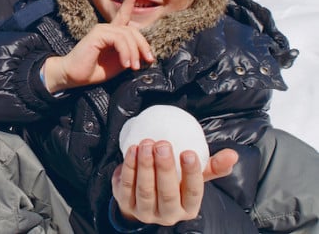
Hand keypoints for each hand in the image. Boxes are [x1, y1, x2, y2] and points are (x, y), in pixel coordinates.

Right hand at [43, 0, 153, 92]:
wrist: (73, 76)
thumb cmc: (93, 70)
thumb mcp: (118, 63)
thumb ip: (130, 55)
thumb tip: (145, 54)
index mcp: (110, 34)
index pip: (122, 15)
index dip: (128, 1)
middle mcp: (106, 28)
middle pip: (132, 31)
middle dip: (143, 46)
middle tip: (147, 61)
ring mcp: (101, 29)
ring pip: (127, 35)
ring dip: (134, 52)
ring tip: (133, 67)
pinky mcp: (97, 34)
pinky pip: (119, 39)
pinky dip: (126, 52)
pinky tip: (125, 64)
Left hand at [111, 139, 238, 225]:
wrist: (145, 197)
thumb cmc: (176, 183)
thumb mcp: (195, 176)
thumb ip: (212, 166)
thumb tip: (233, 154)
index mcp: (188, 208)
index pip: (193, 193)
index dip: (191, 174)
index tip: (188, 153)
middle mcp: (168, 214)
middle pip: (167, 193)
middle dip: (165, 168)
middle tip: (163, 144)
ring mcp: (145, 212)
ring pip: (145, 190)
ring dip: (144, 165)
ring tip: (147, 143)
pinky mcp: (126, 204)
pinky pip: (126, 185)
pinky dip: (129, 167)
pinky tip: (132, 150)